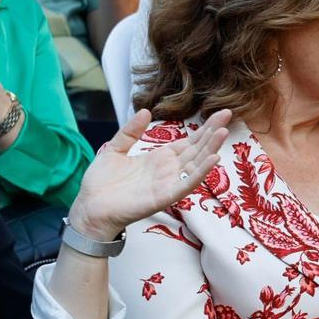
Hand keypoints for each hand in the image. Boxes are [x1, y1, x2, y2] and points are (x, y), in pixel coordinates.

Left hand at [66, 108, 234, 241]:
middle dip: (213, 132)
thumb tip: (146, 111)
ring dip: (211, 149)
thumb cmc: (102, 182)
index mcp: (160, 158)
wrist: (90, 207)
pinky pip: (186, 184)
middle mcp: (170, 170)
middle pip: (197, 148)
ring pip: (196, 164)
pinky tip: (212, 159)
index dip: (205, 127)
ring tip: (223, 133)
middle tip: (228, 113)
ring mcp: (169, 183)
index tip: (221, 113)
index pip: (190, 140)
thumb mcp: (114, 149)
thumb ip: (130, 131)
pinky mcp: (165, 196)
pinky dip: (201, 172)